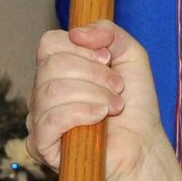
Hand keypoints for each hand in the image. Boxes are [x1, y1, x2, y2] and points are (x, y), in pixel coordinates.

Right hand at [28, 22, 170, 180]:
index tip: (108, 61)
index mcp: (57, 70)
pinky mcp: (40, 146)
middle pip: (51, 65)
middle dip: (94, 74)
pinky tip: (100, 118)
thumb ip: (108, 32)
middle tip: (117, 88)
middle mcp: (42, 92)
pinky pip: (49, 120)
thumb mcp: (130, 56)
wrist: (143, 147)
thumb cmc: (135, 106)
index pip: (49, 44)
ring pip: (51, 91)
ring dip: (93, 95)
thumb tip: (76, 33)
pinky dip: (79, 113)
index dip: (81, 49)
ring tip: (114, 106)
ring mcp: (38, 118)